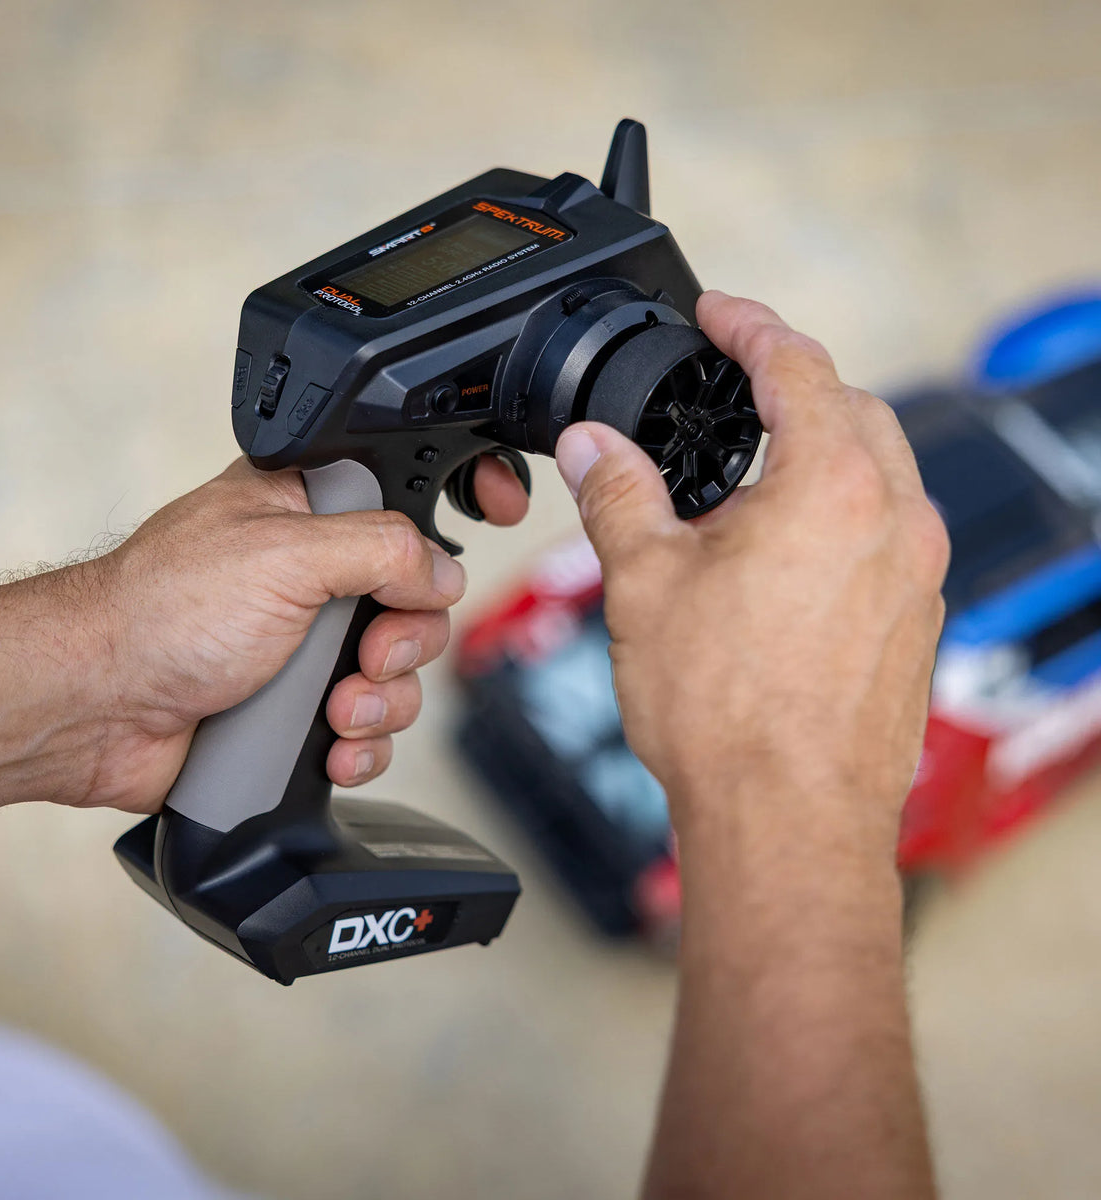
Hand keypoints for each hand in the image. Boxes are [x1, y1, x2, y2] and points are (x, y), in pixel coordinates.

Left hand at [0, 452, 527, 837]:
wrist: (96, 710)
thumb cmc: (161, 613)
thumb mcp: (287, 554)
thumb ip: (384, 549)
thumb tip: (443, 572)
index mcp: (307, 509)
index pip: (408, 486)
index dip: (460, 495)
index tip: (500, 508)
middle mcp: (312, 573)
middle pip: (420, 600)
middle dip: (407, 640)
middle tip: (367, 653)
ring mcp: (306, 645)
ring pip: (400, 673)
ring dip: (382, 702)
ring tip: (334, 713)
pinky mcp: (298, 709)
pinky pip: (369, 730)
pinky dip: (361, 747)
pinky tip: (328, 749)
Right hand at [555, 291, 948, 858]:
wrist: (788, 819)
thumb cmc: (726, 712)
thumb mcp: (644, 581)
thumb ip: (617, 494)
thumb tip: (591, 447)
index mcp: (832, 486)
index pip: (795, 364)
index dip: (749, 326)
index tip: (719, 314)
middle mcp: (894, 520)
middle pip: (851, 408)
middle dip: (791, 384)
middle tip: (731, 388)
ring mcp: (916, 575)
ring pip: (879, 472)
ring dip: (820, 451)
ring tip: (748, 478)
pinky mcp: (916, 623)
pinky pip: (887, 534)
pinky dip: (841, 514)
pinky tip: (784, 554)